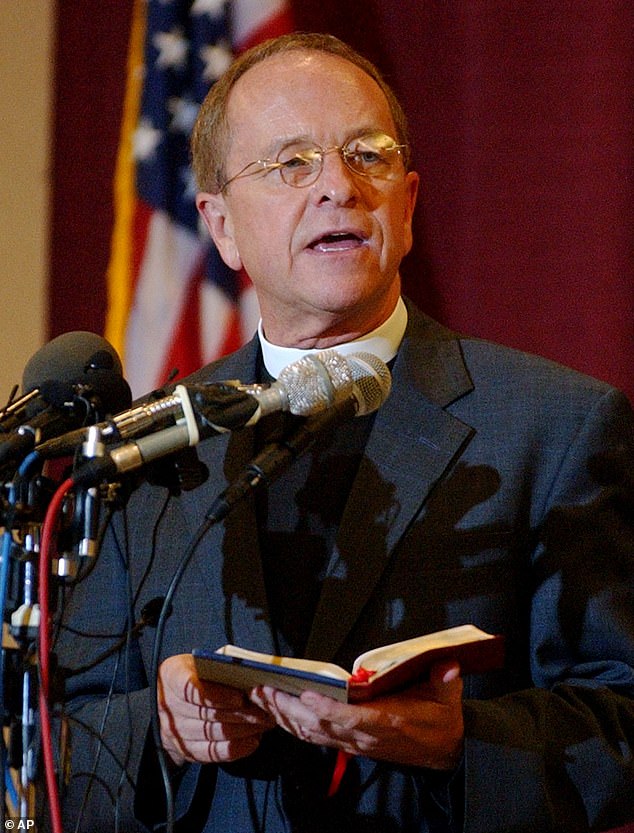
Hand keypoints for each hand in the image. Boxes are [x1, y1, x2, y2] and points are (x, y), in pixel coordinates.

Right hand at [158, 653, 275, 766]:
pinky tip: (253, 740)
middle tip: (265, 710)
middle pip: (207, 713)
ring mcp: (175, 731)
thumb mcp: (197, 662)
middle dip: (241, 713)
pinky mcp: (186, 750)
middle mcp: (168, 705)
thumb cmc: (192, 674)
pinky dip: (235, 748)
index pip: (191, 688)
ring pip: (213, 733)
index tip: (240, 697)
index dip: (217, 694)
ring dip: (243, 729)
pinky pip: (212, 753)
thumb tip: (248, 671)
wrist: (168, 702)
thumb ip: (216, 665)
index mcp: (171, 675)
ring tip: (265, 722)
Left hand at [249, 661, 463, 769]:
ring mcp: (354, 742)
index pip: (350, 718)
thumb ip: (445, 680)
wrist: (443, 752)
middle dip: (288, 710)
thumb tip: (447, 665)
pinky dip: (293, 725)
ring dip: (284, 717)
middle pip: (319, 727)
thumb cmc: (440, 720)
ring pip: (311, 734)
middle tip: (263, 690)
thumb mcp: (447, 698)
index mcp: (386, 721)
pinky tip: (277, 712)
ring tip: (261, 697)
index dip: (326, 708)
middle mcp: (364, 735)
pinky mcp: (350, 743)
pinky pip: (315, 737)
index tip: (306, 693)